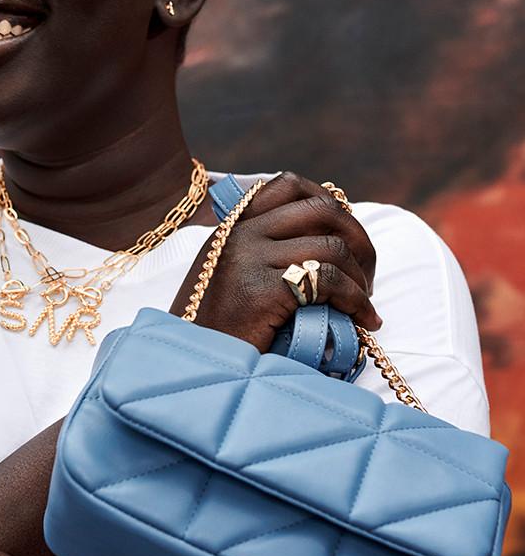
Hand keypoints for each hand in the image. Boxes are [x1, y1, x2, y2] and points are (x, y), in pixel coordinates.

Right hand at [168, 171, 381, 352]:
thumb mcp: (228, 279)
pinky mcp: (262, 290)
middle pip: (322, 210)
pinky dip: (357, 301)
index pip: (289, 186)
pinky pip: (329, 281)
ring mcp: (248, 260)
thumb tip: (328, 245)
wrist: (190, 369)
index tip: (347, 237)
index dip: (331, 203)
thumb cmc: (216, 333)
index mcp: (230, 228)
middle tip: (366, 275)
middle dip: (358, 239)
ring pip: (332, 247)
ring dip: (361, 277)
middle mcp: (238, 235)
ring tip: (363, 305)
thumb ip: (262, 254)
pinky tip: (362, 320)